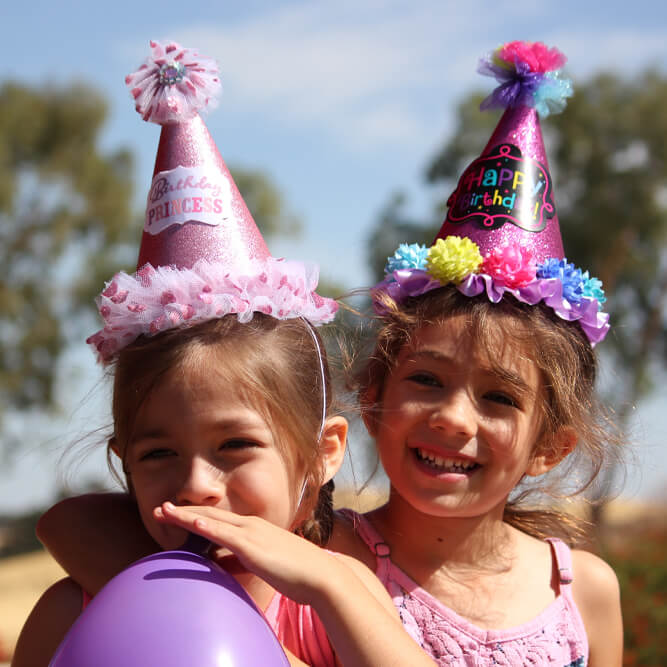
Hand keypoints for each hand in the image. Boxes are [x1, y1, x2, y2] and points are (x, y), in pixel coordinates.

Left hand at [154, 502, 340, 605]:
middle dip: (182, 511)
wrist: (319, 576)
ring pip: (212, 520)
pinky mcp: (253, 546)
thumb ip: (241, 561)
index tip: (173, 513)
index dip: (194, 515)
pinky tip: (192, 522)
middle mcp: (250, 525)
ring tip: (163, 512)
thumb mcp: (262, 564)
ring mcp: (252, 533)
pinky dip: (207, 526)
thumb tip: (220, 564)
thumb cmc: (295, 572)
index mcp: (253, 528)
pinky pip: (225, 535)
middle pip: (210, 514)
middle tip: (159, 508)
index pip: (218, 518)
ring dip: (185, 515)